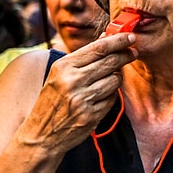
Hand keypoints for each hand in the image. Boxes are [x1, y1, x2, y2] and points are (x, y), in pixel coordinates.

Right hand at [20, 34, 136, 154]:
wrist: (40, 135)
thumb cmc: (51, 100)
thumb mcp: (59, 74)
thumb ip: (83, 56)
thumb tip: (106, 37)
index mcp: (63, 67)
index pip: (99, 48)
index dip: (119, 40)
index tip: (130, 36)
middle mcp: (72, 81)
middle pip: (111, 61)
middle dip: (126, 55)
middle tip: (133, 52)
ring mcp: (82, 99)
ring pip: (115, 79)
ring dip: (117, 76)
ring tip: (109, 77)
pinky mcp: (91, 115)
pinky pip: (113, 97)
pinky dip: (111, 94)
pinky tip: (102, 95)